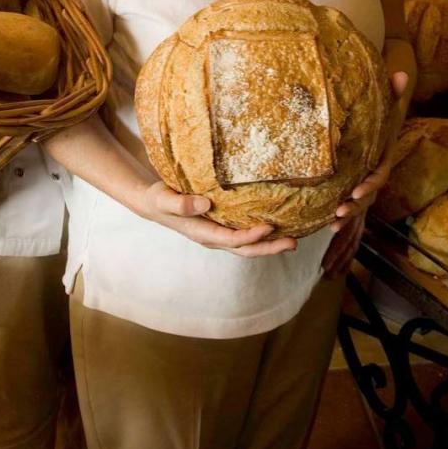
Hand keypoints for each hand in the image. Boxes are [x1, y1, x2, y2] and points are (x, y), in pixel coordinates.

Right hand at [137, 181, 297, 256]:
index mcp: (202, 233)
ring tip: (292, 239)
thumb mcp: (164, 199)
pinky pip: (244, 235)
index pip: (232, 239)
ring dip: (270, 244)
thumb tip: (205, 204)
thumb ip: (181, 203)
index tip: (269, 226)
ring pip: (248, 245)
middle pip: (246, 250)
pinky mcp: (222, 226)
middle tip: (293, 242)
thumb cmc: (159, 199)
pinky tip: (275, 227)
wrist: (154, 203)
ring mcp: (218, 234)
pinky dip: (261, 234)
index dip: (251, 235)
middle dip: (269, 248)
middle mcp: (213, 238)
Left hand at [321, 68, 409, 274]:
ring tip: (332, 229)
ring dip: (347, 226)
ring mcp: (364, 194)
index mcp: (380, 160)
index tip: (355, 190)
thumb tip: (400, 71)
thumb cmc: (377, 123)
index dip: (369, 184)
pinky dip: (343, 241)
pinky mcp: (351, 202)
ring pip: (359, 215)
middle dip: (355, 208)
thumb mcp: (383, 109)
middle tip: (338, 213)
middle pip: (368, 199)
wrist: (372, 135)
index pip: (379, 175)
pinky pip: (351, 225)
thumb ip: (392, 93)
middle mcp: (373, 179)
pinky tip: (329, 248)